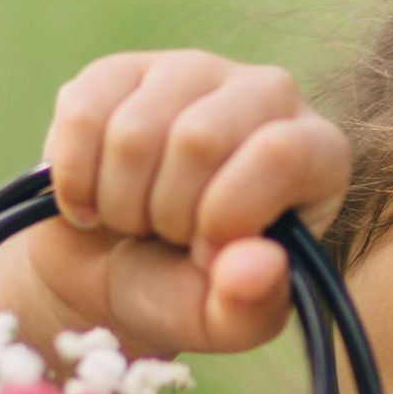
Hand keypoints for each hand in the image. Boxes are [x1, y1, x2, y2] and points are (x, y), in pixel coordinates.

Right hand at [0, 51, 350, 372]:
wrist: (106, 275)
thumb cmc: (183, 294)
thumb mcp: (224, 322)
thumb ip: (252, 305)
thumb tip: (260, 263)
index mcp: (316, 153)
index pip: (281, 153)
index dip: (229, 215)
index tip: (207, 256)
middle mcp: (265, 94)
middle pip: (199, 140)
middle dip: (167, 214)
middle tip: (169, 238)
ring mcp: (191, 72)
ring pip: (134, 132)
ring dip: (120, 202)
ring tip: (136, 219)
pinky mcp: (118, 71)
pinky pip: (82, 115)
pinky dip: (76, 179)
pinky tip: (92, 199)